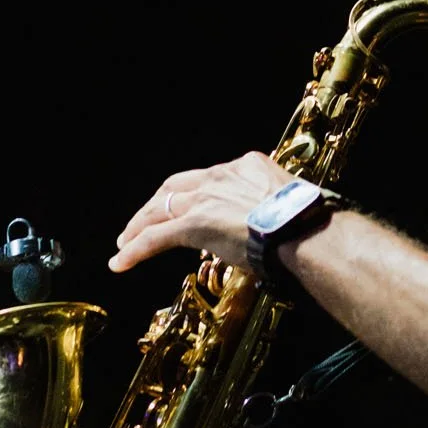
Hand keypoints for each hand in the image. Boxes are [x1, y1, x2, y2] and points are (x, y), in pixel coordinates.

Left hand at [109, 151, 294, 273]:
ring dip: (139, 227)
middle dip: (155, 205)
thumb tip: (279, 222)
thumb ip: (275, 204)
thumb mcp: (291, 200)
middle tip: (143, 222)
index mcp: (245, 166)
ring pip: (159, 210)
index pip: (208, 179)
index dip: (192, 194)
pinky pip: (155, 237)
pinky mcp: (193, 223)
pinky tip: (121, 262)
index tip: (187, 206)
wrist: (302, 229)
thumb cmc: (307, 221)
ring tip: (125, 243)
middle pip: (174, 187)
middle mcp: (220, 176)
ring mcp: (204, 198)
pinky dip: (135, 249)